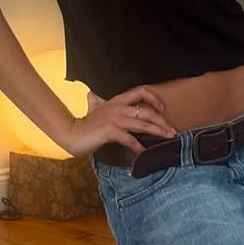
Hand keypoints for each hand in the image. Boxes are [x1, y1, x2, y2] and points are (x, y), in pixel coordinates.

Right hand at [60, 85, 177, 157]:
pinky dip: (139, 147)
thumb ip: (96, 100)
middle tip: (172, 130)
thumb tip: (92, 93)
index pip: (140, 91)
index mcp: (117, 101)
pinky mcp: (110, 131)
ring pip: (142, 123)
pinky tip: (145, 152)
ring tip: (168, 137)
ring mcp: (115, 119)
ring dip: (158, 131)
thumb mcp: (92, 106)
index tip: (162, 109)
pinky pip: (130, 139)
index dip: (154, 98)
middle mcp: (118, 108)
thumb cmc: (84, 123)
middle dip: (162, 121)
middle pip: (146, 111)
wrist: (71, 133)